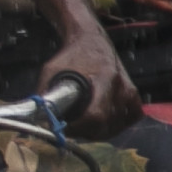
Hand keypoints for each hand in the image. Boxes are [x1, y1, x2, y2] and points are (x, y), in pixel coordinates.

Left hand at [46, 16, 139, 136]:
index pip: (96, 115)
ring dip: (98, 132)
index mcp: (102, 78)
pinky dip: (118, 126)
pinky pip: (131, 117)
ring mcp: (129, 90)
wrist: (91, 40)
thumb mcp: (51, 71)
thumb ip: (44, 94)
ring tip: (82, 126)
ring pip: (117, 126)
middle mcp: (120, 86)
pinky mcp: (133, 93)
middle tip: (69, 128)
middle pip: (106, 125)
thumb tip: (37, 119)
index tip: (63, 128)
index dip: (78, 128)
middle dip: (84, 132)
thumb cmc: (70, 55)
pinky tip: (104, 124)